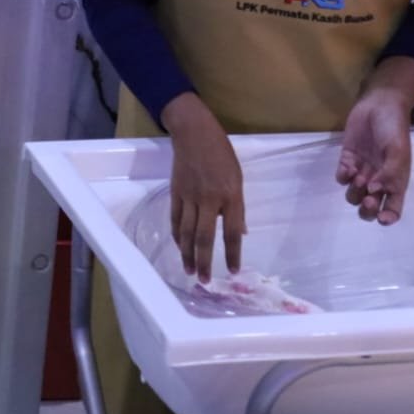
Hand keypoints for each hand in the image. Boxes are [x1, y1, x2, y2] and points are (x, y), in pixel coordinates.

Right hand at [162, 94, 245, 282]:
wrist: (193, 132)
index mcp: (229, 196)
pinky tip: (179, 246)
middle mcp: (208, 199)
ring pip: (186, 231)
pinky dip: (177, 235)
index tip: (232, 271)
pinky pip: (175, 219)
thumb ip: (238, 207)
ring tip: (189, 271)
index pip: (230, 232)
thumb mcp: (238, 178)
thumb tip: (239, 232)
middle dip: (203, 261)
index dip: (232, 253)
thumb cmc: (221, 154)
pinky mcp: (175, 192)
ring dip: (187, 253)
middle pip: (203, 236)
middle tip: (204, 281)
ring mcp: (189, 196)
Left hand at [336, 58, 413, 224]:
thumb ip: (389, 174)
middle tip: (367, 198)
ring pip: (353, 195)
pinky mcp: (347, 159)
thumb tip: (374, 192)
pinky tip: (348, 167)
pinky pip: (341, 177)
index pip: (393, 208)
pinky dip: (343, 176)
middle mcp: (378, 180)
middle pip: (370, 207)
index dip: (388, 217)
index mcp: (396, 181)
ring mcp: (362, 170)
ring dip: (354, 191)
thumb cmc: (393, 129)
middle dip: (367, 209)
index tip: (382, 218)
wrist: (378, 105)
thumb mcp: (398, 152)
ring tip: (358, 176)